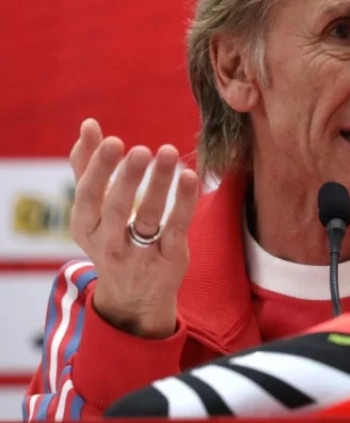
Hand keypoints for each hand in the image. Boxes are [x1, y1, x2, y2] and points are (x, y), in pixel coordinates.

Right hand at [69, 118, 199, 337]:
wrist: (133, 297)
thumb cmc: (111, 237)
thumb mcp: (93, 209)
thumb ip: (87, 167)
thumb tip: (88, 124)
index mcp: (85, 226)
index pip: (88, 195)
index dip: (100, 169)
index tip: (114, 140)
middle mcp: (108, 243)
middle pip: (116, 208)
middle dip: (127, 178)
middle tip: (141, 149)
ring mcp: (140, 254)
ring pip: (149, 217)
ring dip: (160, 184)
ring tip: (169, 152)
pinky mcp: (169, 259)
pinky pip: (177, 228)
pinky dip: (184, 203)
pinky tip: (190, 177)